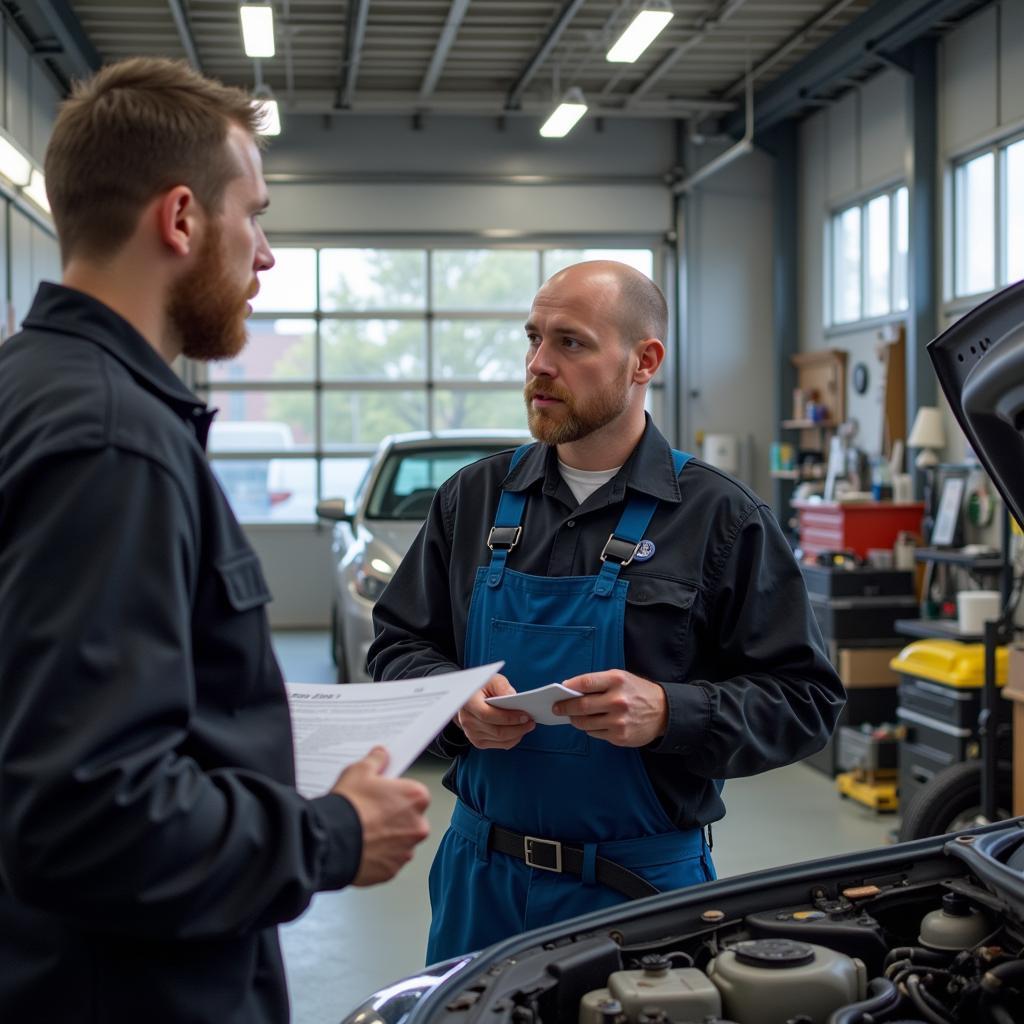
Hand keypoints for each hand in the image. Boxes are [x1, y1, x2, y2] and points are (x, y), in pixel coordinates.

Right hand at [332, 746, 430, 885]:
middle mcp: (418, 825)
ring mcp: (406, 850)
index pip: (415, 793)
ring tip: (364, 832)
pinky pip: (389, 860)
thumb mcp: (359, 771)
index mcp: (416, 797)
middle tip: (372, 814)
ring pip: (400, 841)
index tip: (384, 795)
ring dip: (388, 838)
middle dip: (395, 817)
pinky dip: (379, 856)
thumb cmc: (348, 807)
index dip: (397, 794)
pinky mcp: (392, 870)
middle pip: (411, 819)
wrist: (331, 841)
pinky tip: (362, 847)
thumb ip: (376, 760)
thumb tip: (381, 754)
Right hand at [456, 673, 535, 749]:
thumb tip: (511, 697)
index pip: (488, 715)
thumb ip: (501, 686)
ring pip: (500, 740)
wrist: (471, 698)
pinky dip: (513, 739)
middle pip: (496, 731)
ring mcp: (472, 734)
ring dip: (518, 734)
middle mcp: (468, 721)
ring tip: (527, 725)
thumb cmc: (482, 688)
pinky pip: (500, 745)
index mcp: (468, 703)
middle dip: (518, 728)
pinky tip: (519, 731)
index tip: (524, 715)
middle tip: (530, 721)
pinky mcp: (479, 742)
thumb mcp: (491, 679)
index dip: (508, 717)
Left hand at [553, 670, 667, 746]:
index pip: (585, 682)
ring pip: (585, 723)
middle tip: (557, 708)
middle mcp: (618, 701)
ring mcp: (618, 721)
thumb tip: (571, 689)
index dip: (569, 686)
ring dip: (575, 720)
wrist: (664, 712)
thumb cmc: (638, 692)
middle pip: (581, 705)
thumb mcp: (622, 678)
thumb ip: (599, 682)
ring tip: (573, 717)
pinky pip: (595, 733)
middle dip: (565, 707)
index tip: (561, 689)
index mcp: (617, 681)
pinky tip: (593, 723)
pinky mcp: (620, 737)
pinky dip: (590, 729)